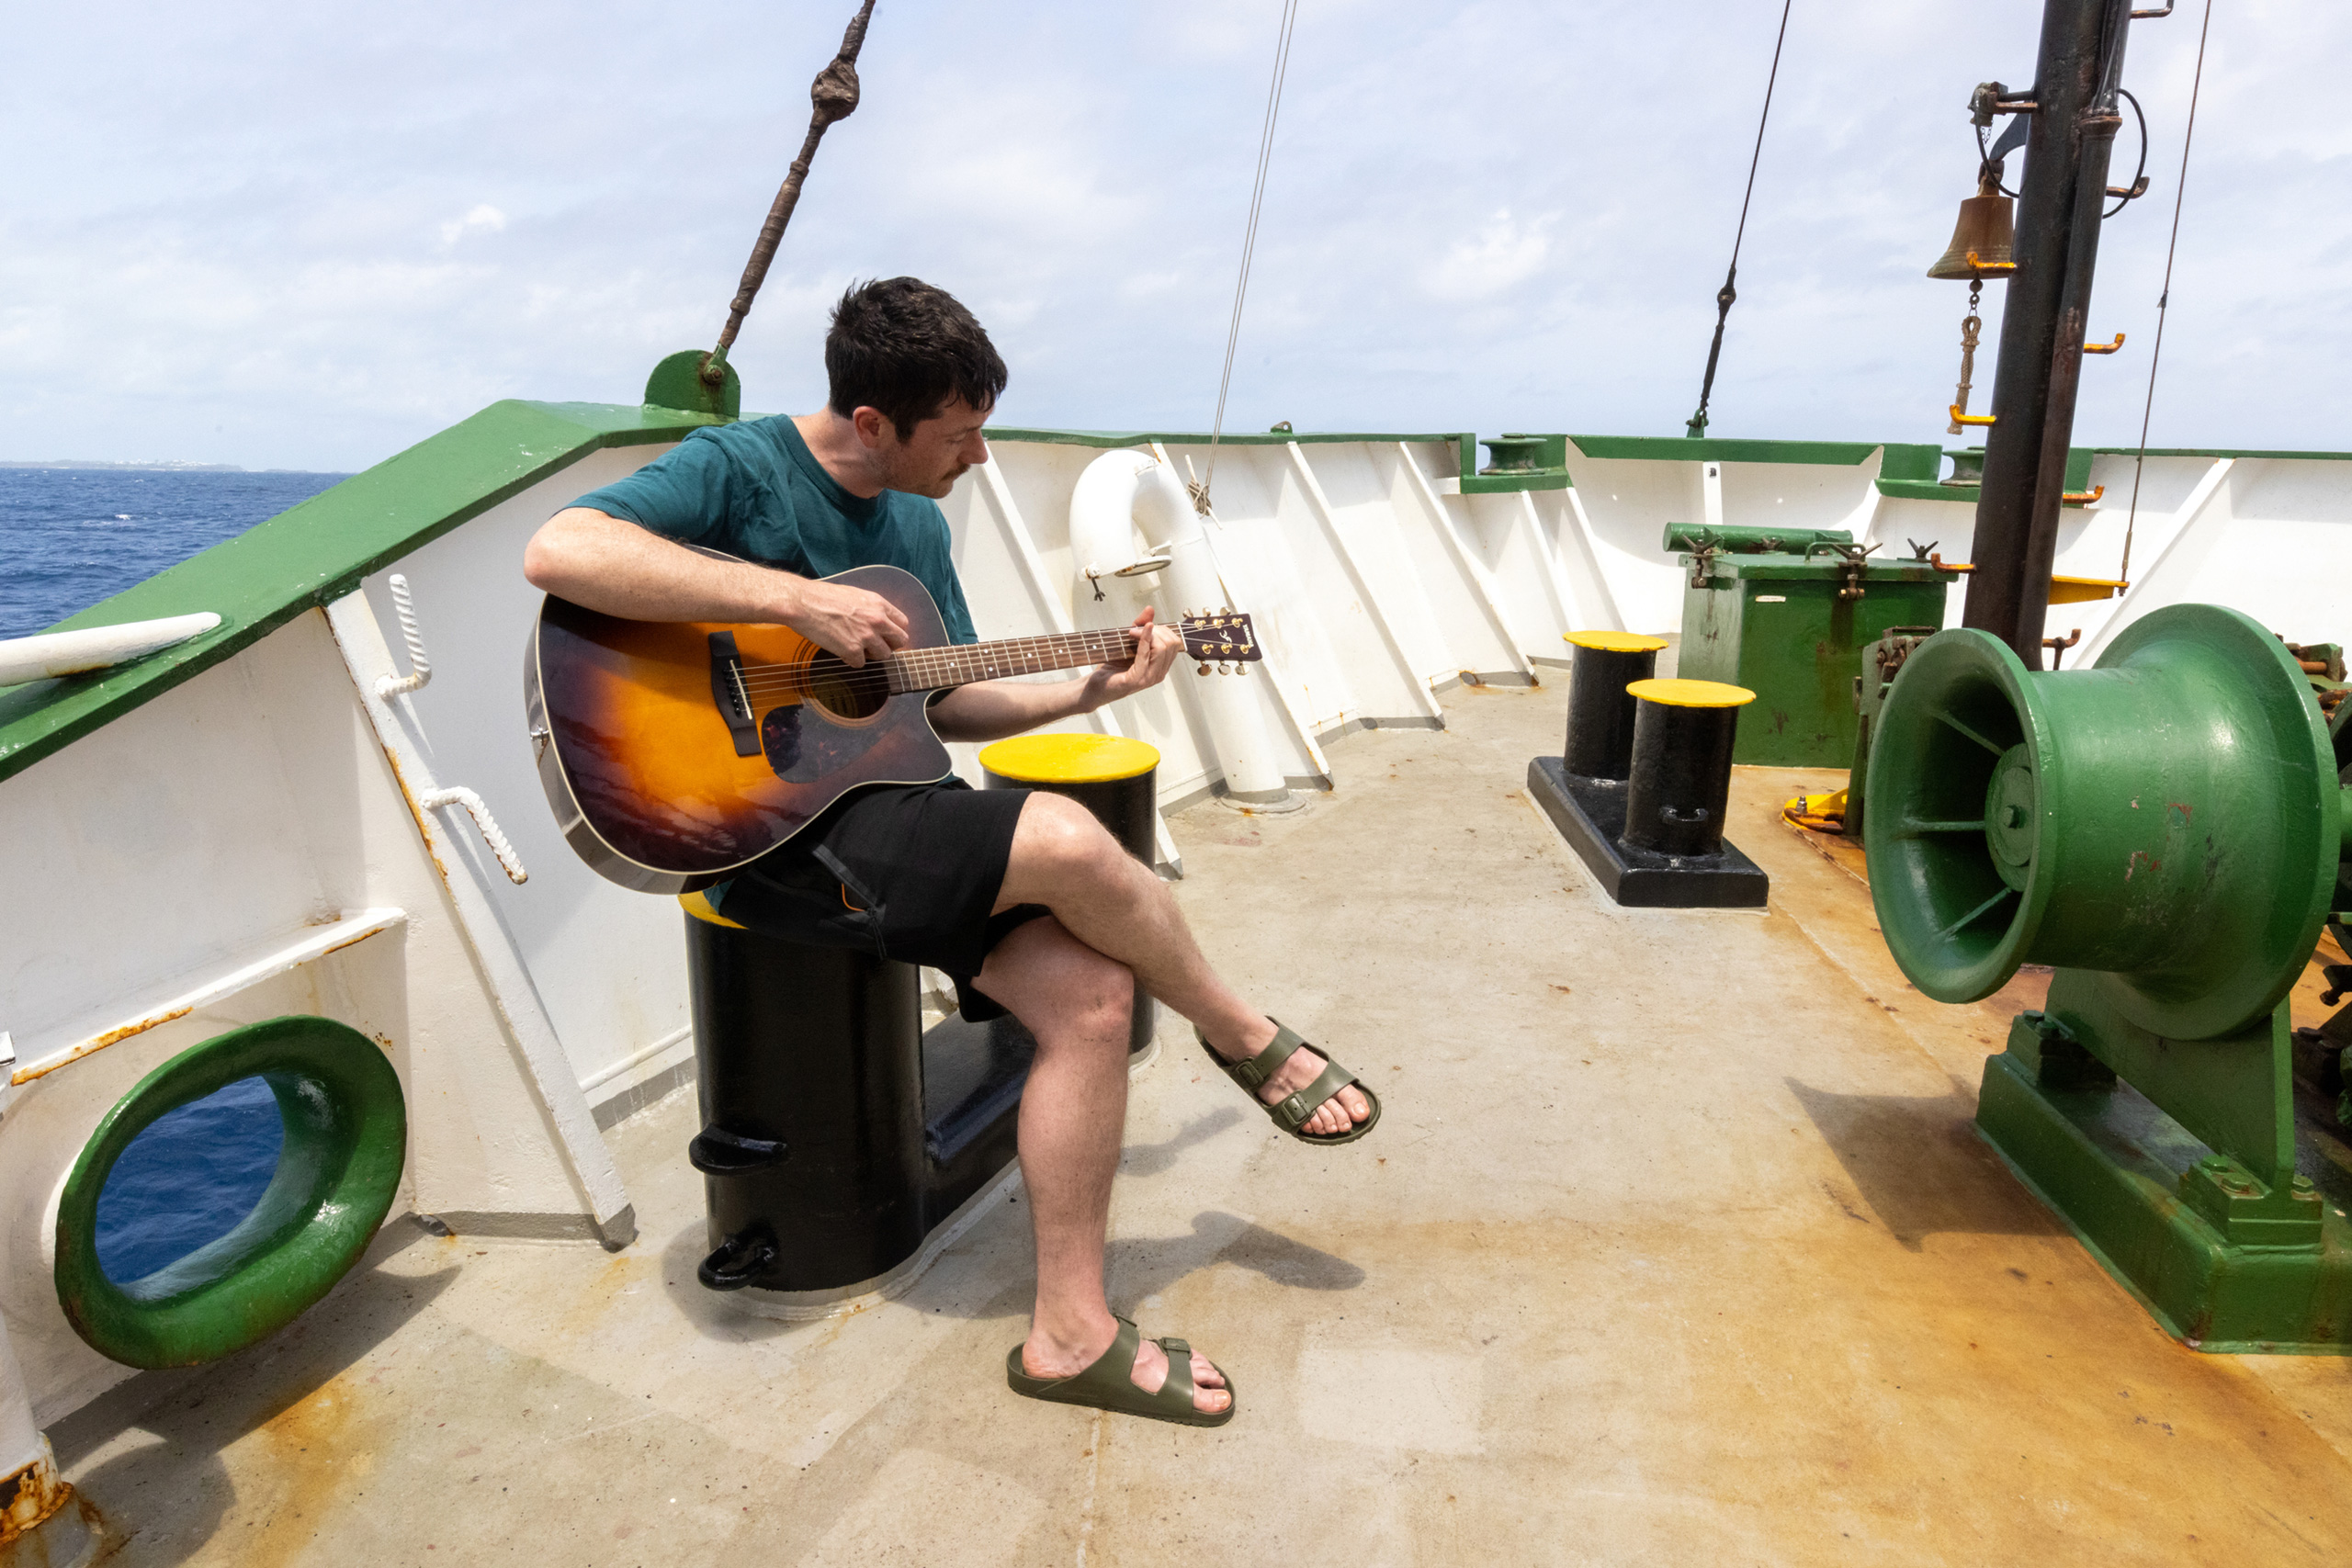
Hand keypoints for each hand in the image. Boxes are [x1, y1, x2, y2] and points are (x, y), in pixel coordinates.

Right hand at [786, 577, 909, 666]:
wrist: (803, 602)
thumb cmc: (823, 596)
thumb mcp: (855, 595)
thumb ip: (871, 608)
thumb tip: (878, 620)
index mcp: (879, 604)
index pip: (903, 623)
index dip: (894, 631)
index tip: (887, 636)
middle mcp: (877, 620)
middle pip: (900, 641)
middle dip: (888, 645)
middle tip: (875, 645)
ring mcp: (866, 636)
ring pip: (883, 655)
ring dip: (870, 654)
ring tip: (855, 646)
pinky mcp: (852, 650)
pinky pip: (860, 663)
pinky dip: (851, 660)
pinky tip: (840, 650)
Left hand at [1085, 606, 1182, 706]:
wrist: (1096, 685)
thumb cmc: (1111, 668)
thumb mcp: (1128, 642)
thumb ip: (1140, 626)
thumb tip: (1150, 609)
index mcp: (1160, 666)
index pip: (1174, 643)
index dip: (1162, 629)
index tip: (1146, 625)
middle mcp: (1158, 674)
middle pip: (1171, 644)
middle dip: (1156, 630)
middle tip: (1137, 629)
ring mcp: (1149, 678)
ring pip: (1162, 649)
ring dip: (1147, 634)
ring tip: (1132, 632)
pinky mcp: (1137, 679)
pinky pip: (1146, 655)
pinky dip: (1143, 640)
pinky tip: (1135, 633)